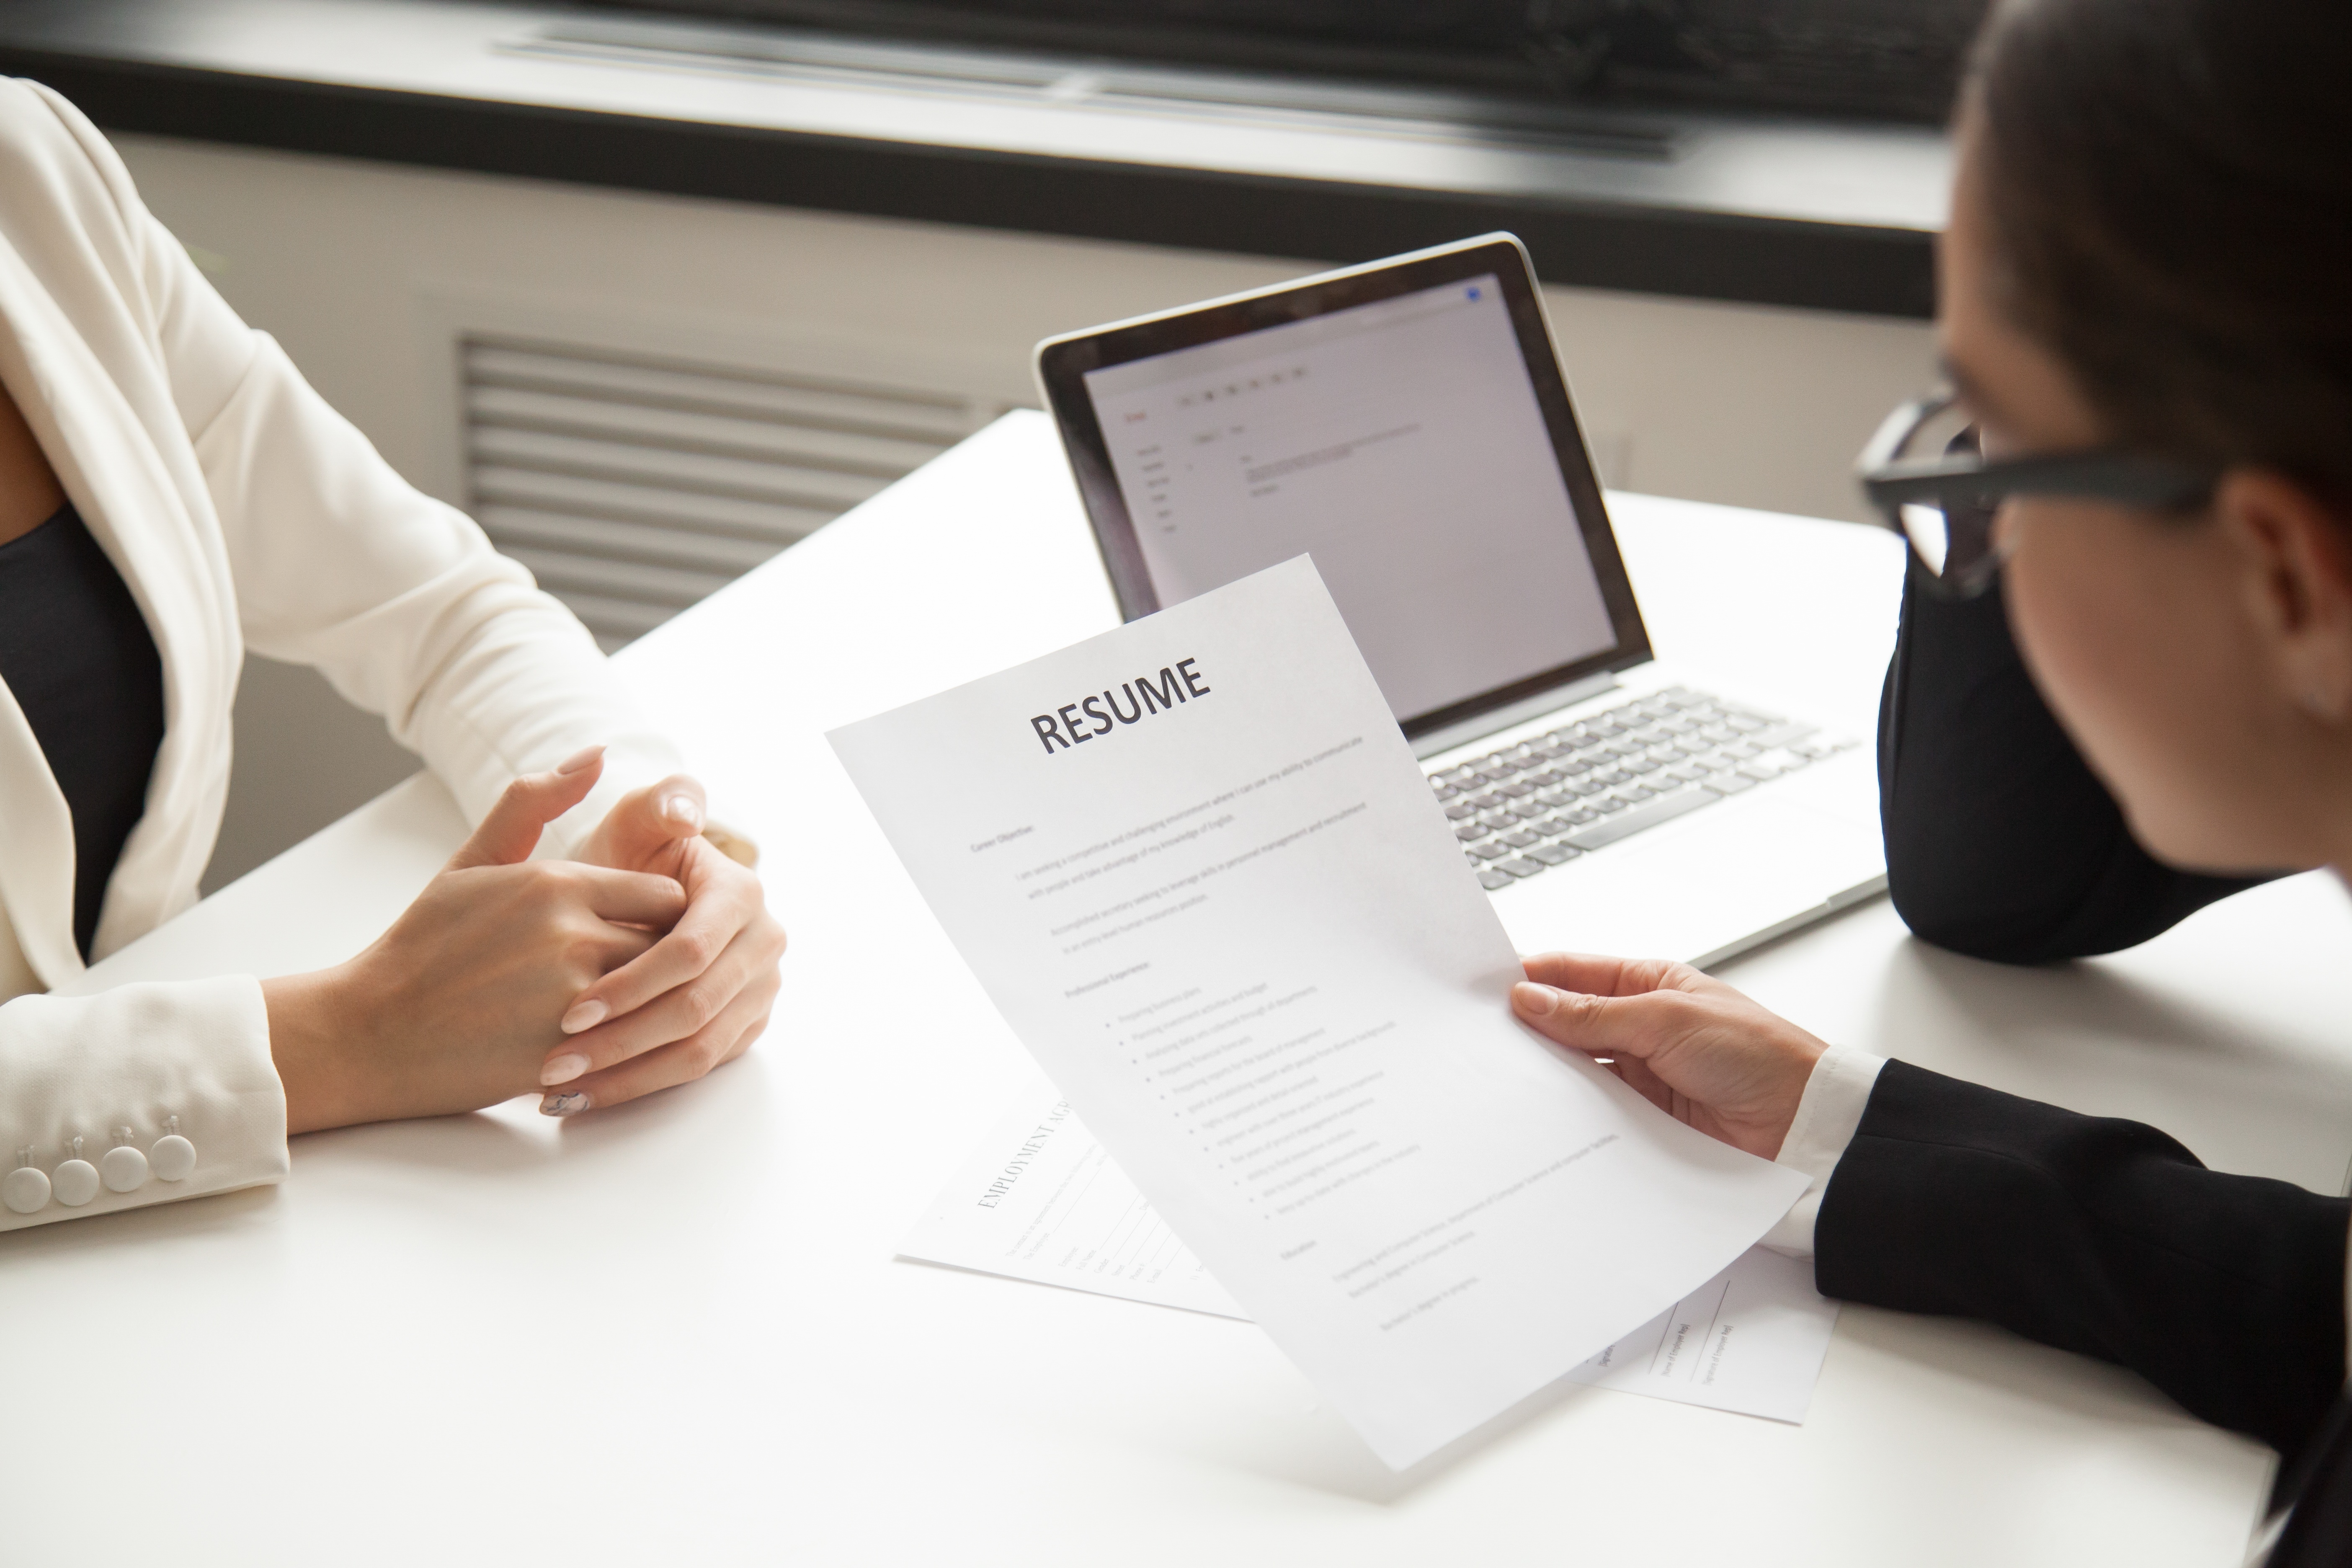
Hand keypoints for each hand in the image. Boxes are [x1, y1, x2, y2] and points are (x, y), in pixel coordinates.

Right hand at [264, 749, 687, 1133]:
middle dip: (658, 960)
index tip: (636, 933)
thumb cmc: (425, 945)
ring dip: (645, 1003)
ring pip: (655, 996)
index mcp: (559, 884)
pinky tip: (595, 1046)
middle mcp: (574, 935)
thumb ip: (532, 803)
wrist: (372, 1032)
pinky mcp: (566, 1053)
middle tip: (631, 975)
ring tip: (617, 1010)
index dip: (657, 918)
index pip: (666, 895)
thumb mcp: (473, 862)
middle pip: (670, 946)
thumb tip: (595, 753)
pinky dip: (622, 1045)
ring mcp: (573, 997)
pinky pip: (629, 1044)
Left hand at [537, 769, 787, 1115]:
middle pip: (694, 1010)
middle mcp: (763, 944)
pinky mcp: (744, 1027)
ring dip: (628, 1076)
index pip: (689, 953)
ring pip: (697, 1050)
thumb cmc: (626, 859)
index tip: (569, 1011)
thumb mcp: (635, 823)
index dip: (631, 985)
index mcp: (741, 894)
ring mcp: (759, 990)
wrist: (640, 902)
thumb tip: (685, 813)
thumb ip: (656, 805)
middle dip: (622, 1041)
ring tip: (561, 1091)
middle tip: (556, 1064)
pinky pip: (697, 1068)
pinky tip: (586, 1097)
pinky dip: (640, 1085)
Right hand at [1509, 953, 1827, 1158]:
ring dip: (1546, 1072)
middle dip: (1528, 1027)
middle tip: (1481, 1037)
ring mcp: (1639, 1073)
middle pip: (1566, 1022)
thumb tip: (1530, 997)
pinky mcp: (1641, 1117)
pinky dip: (1568, 1111)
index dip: (1530, 977)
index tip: (1483, 989)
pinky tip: (1543, 1113)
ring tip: (1504, 1076)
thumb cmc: (1755, 1054)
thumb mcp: (1665, 1018)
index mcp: (1647, 983)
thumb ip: (1593, 1013)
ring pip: (1575, 1068)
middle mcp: (1639, 1025)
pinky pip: (1592, 1110)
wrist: (1800, 1124)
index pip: (1573, 972)